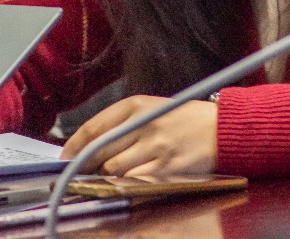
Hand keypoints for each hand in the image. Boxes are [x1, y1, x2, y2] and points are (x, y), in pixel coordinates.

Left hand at [61, 95, 215, 177]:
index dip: (75, 144)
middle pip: (100, 150)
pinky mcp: (166, 168)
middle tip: (77, 172)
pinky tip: (123, 182)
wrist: (223, 129)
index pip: (95, 126)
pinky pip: (134, 180)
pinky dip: (124, 183)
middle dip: (85, 164)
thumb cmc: (186, 119)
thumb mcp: (153, 109)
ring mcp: (156, 147)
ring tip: (102, 177)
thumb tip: (91, 144)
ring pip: (114, 168)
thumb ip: (124, 123)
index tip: (66, 156)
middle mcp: (144, 124)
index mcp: (138, 106)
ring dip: (104, 176)